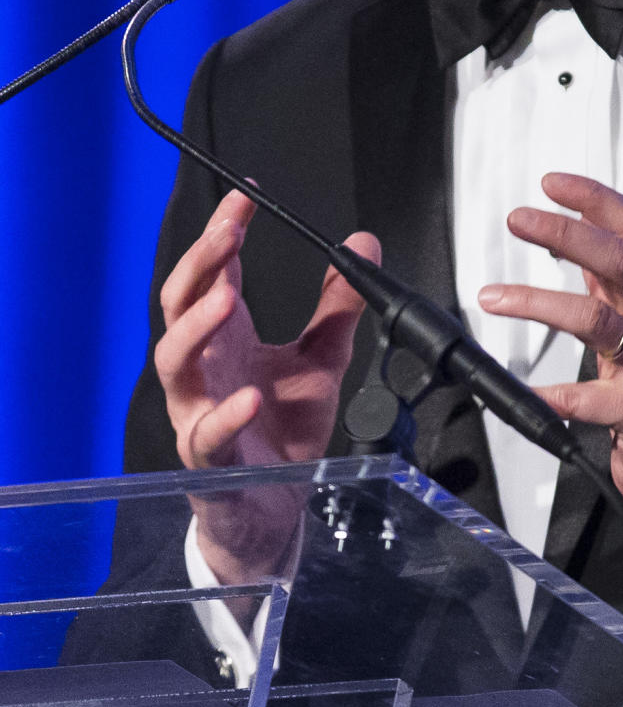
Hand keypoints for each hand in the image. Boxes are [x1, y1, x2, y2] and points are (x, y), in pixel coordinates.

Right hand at [155, 188, 372, 593]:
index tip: (243, 196)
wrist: (274, 509)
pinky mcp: (208, 460)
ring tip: (227, 299)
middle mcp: (204, 367)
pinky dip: (224, 414)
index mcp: (226, 338)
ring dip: (198, 326)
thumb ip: (337, 306)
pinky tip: (247, 395)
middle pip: (181, 303)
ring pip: (176, 360)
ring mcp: (198, 411)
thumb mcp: (322, 360)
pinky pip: (206, 434)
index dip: (222, 231)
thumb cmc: (283, 432)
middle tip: (229, 232)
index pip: (213, 272)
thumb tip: (362, 245)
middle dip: (202, 263)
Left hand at [478, 173, 622, 519]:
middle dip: (567, 233)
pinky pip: (593, 401)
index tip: (552, 182)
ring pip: (599, 321)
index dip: (596, 198)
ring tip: (493, 297)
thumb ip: (603, 274)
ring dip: (540, 303)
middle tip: (519, 219)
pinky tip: (525, 390)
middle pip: (620, 261)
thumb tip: (566, 228)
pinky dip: (556, 395)